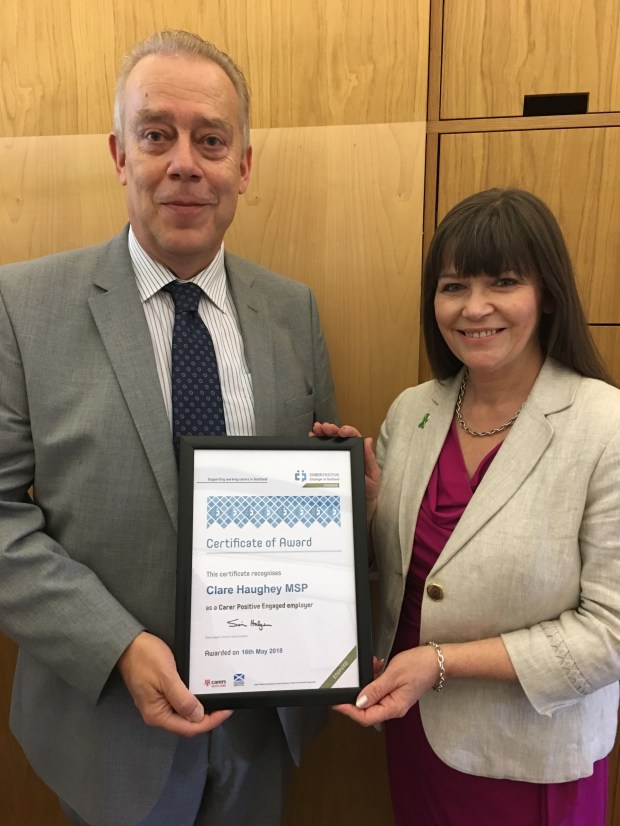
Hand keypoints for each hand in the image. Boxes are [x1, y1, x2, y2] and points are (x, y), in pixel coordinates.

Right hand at [118, 631, 232, 736]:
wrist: (129, 643)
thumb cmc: (145, 657)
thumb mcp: (166, 677)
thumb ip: (182, 699)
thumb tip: (198, 716)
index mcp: (157, 714)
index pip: (188, 728)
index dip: (210, 721)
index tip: (226, 710)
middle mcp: (157, 713)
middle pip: (187, 723)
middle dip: (207, 716)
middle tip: (225, 704)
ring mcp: (158, 703)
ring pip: (184, 713)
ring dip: (201, 707)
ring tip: (217, 697)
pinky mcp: (160, 693)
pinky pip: (180, 701)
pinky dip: (192, 699)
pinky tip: (202, 690)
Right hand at [311, 422, 380, 521]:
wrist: (360, 505)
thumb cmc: (369, 490)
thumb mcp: (373, 475)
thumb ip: (369, 459)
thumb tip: (367, 441)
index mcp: (360, 452)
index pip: (353, 437)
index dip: (347, 431)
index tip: (341, 431)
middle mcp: (348, 453)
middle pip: (339, 437)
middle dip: (331, 430)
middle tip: (324, 428)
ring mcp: (338, 458)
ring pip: (330, 442)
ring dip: (322, 434)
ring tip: (316, 430)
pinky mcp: (329, 465)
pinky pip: (323, 453)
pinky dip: (316, 444)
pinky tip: (311, 439)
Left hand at [333, 646, 437, 726]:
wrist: (437, 661)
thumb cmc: (419, 666)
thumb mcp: (394, 675)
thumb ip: (375, 689)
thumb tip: (359, 702)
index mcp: (394, 707)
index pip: (366, 717)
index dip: (349, 711)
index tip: (337, 703)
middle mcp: (394, 708)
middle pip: (367, 710)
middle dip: (357, 694)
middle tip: (350, 681)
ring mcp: (395, 701)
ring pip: (372, 698)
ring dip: (367, 683)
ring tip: (370, 667)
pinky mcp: (395, 693)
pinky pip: (379, 690)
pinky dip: (374, 679)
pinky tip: (376, 666)